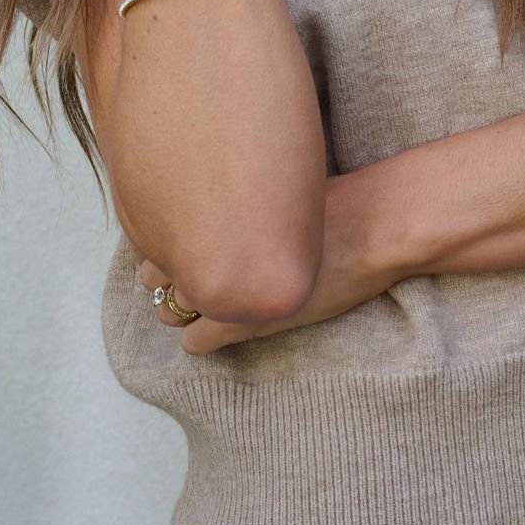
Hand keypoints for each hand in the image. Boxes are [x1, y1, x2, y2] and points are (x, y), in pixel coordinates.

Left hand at [136, 171, 399, 354]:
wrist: (371, 226)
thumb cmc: (332, 198)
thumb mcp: (276, 182)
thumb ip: (236, 195)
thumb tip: (215, 194)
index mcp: (211, 209)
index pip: (156, 231)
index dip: (170, 239)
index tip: (190, 239)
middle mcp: (207, 247)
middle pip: (153, 272)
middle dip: (169, 275)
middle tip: (198, 271)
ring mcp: (222, 288)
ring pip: (168, 310)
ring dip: (184, 306)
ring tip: (211, 298)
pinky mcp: (245, 323)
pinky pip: (195, 341)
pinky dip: (200, 336)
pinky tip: (222, 326)